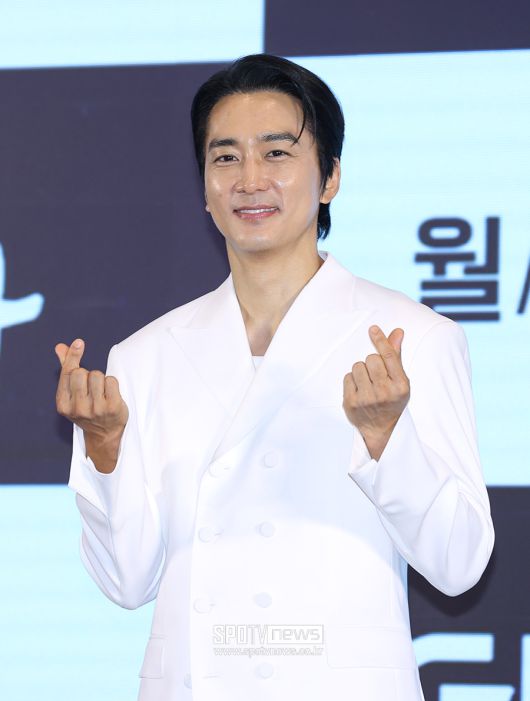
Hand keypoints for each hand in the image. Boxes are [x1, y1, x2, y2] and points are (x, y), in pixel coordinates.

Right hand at [55, 339, 128, 472]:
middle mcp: (78, 409)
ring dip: (101, 378)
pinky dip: (112, 383)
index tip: (79, 342)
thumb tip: (60, 347)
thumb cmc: (87, 409)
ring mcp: (96, 410)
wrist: (105, 435)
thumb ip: (66, 369)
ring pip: (97, 375)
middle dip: (88, 373)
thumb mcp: (72, 394)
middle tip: (92, 386)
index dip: (73, 357)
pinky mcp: (113, 408)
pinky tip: (111, 394)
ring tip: (101, 391)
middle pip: (82, 372)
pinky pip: (112, 380)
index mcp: (63, 405)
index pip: (67, 374)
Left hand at [343, 325, 409, 459]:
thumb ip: (396, 356)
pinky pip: (347, 377)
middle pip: (371, 359)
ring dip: (361, 371)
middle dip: (372, 362)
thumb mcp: (400, 380)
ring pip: (357, 366)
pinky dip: (352, 380)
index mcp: (401, 386)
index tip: (373, 329)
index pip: (389, 357)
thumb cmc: (392, 400)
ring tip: (367, 383)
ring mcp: (367, 399)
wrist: (380, 429)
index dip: (381, 340)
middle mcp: (384, 393)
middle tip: (375, 375)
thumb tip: (397, 332)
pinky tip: (359, 390)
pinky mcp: (351, 403)